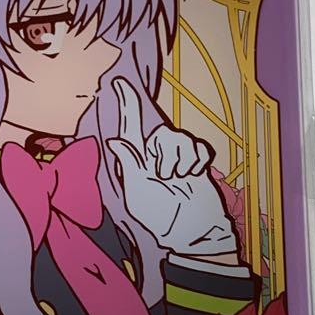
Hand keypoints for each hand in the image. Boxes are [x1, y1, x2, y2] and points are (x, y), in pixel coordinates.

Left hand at [105, 78, 237, 257]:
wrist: (193, 230)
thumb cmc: (161, 215)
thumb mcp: (139, 190)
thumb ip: (130, 163)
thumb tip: (115, 140)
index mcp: (138, 161)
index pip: (130, 128)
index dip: (126, 105)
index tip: (119, 84)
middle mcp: (157, 155)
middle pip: (163, 133)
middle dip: (165, 154)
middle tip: (165, 177)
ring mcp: (179, 158)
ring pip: (181, 138)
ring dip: (181, 161)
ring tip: (178, 180)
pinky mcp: (198, 161)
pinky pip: (199, 147)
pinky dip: (197, 162)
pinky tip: (193, 176)